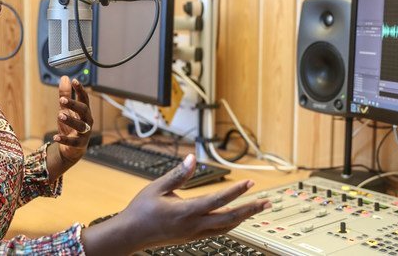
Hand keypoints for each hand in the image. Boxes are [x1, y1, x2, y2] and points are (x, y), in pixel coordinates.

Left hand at [47, 76, 92, 178]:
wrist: (73, 148)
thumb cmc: (70, 126)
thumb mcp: (66, 109)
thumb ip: (66, 94)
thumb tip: (65, 77)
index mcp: (84, 111)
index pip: (84, 98)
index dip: (80, 89)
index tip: (74, 81)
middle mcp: (87, 120)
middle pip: (84, 110)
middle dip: (74, 104)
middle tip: (62, 99)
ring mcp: (85, 133)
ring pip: (80, 125)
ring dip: (71, 120)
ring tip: (60, 115)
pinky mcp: (79, 144)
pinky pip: (73, 142)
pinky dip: (65, 139)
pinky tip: (56, 137)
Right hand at [81, 154, 270, 253]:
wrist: (130, 235)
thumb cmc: (141, 211)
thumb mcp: (157, 187)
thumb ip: (177, 174)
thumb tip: (192, 159)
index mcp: (186, 211)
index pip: (218, 200)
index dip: (236, 191)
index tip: (250, 183)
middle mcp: (193, 225)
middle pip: (229, 218)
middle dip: (249, 210)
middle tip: (266, 203)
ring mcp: (193, 234)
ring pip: (225, 228)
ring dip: (243, 218)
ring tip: (255, 209)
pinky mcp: (191, 237)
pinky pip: (217, 231)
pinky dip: (229, 223)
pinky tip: (233, 218)